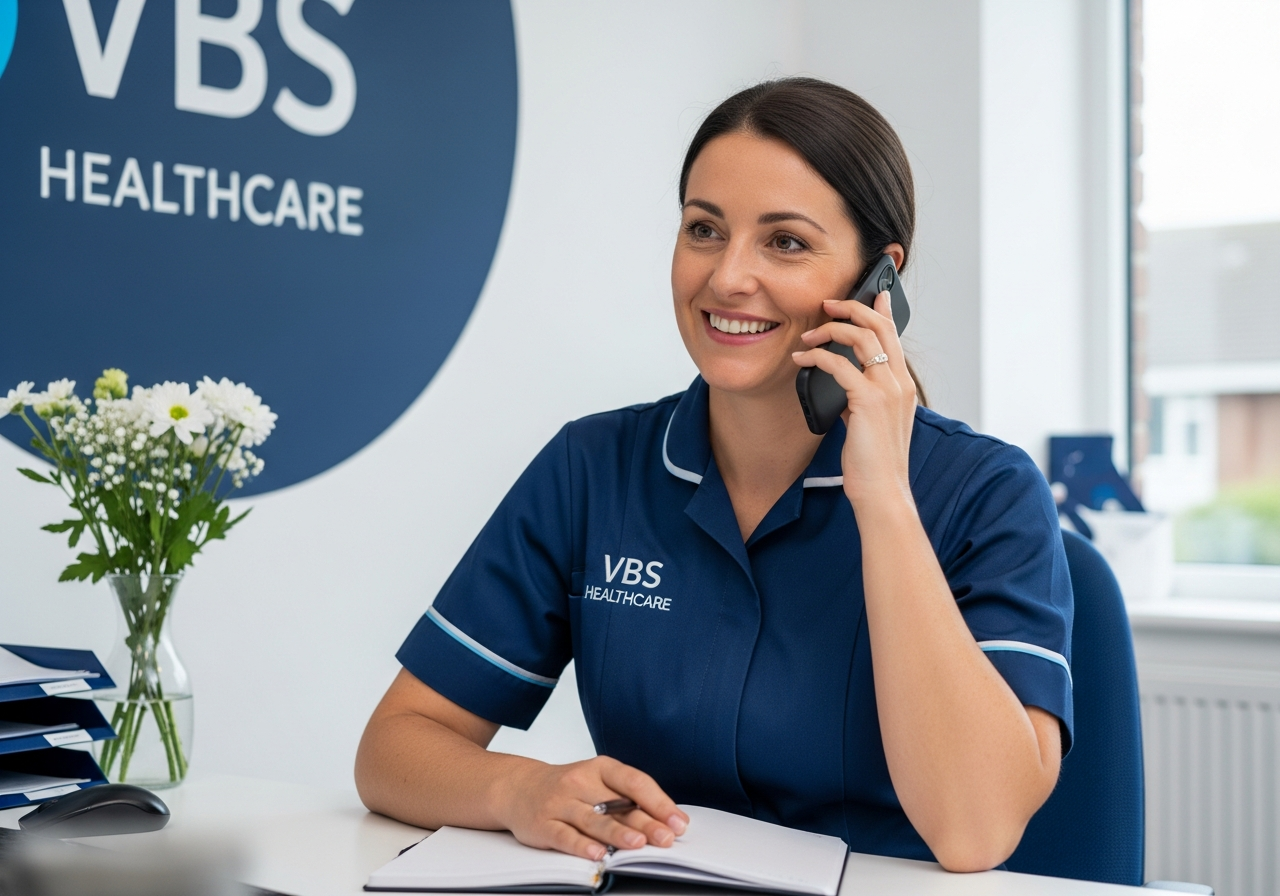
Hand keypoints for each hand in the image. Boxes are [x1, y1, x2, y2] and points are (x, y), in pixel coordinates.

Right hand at [493, 755, 688, 860]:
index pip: (634, 781)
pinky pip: (564, 836)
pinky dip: (582, 846)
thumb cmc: (569, 788)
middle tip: (666, 838)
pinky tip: (598, 854)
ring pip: (592, 820)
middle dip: (645, 823)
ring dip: (617, 833)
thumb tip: (667, 820)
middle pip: (617, 805)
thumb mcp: (597, 782)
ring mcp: (559, 803)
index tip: (678, 821)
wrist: (518, 787)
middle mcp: (579, 782)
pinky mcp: (542, 824)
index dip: (659, 801)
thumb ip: (627, 799)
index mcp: (600, 768)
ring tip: (637, 844)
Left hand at [791, 291, 916, 508]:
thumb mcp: (871, 424)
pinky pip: (839, 365)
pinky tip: (801, 362)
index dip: (883, 310)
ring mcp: (888, 389)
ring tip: (808, 336)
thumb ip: (862, 400)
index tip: (872, 292)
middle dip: (852, 307)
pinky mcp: (869, 401)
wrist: (883, 491)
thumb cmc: (874, 463)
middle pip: (879, 327)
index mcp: (903, 386)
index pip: (895, 336)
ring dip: (829, 330)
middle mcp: (900, 382)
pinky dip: (816, 358)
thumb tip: (843, 387)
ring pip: (861, 338)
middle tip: (827, 304)